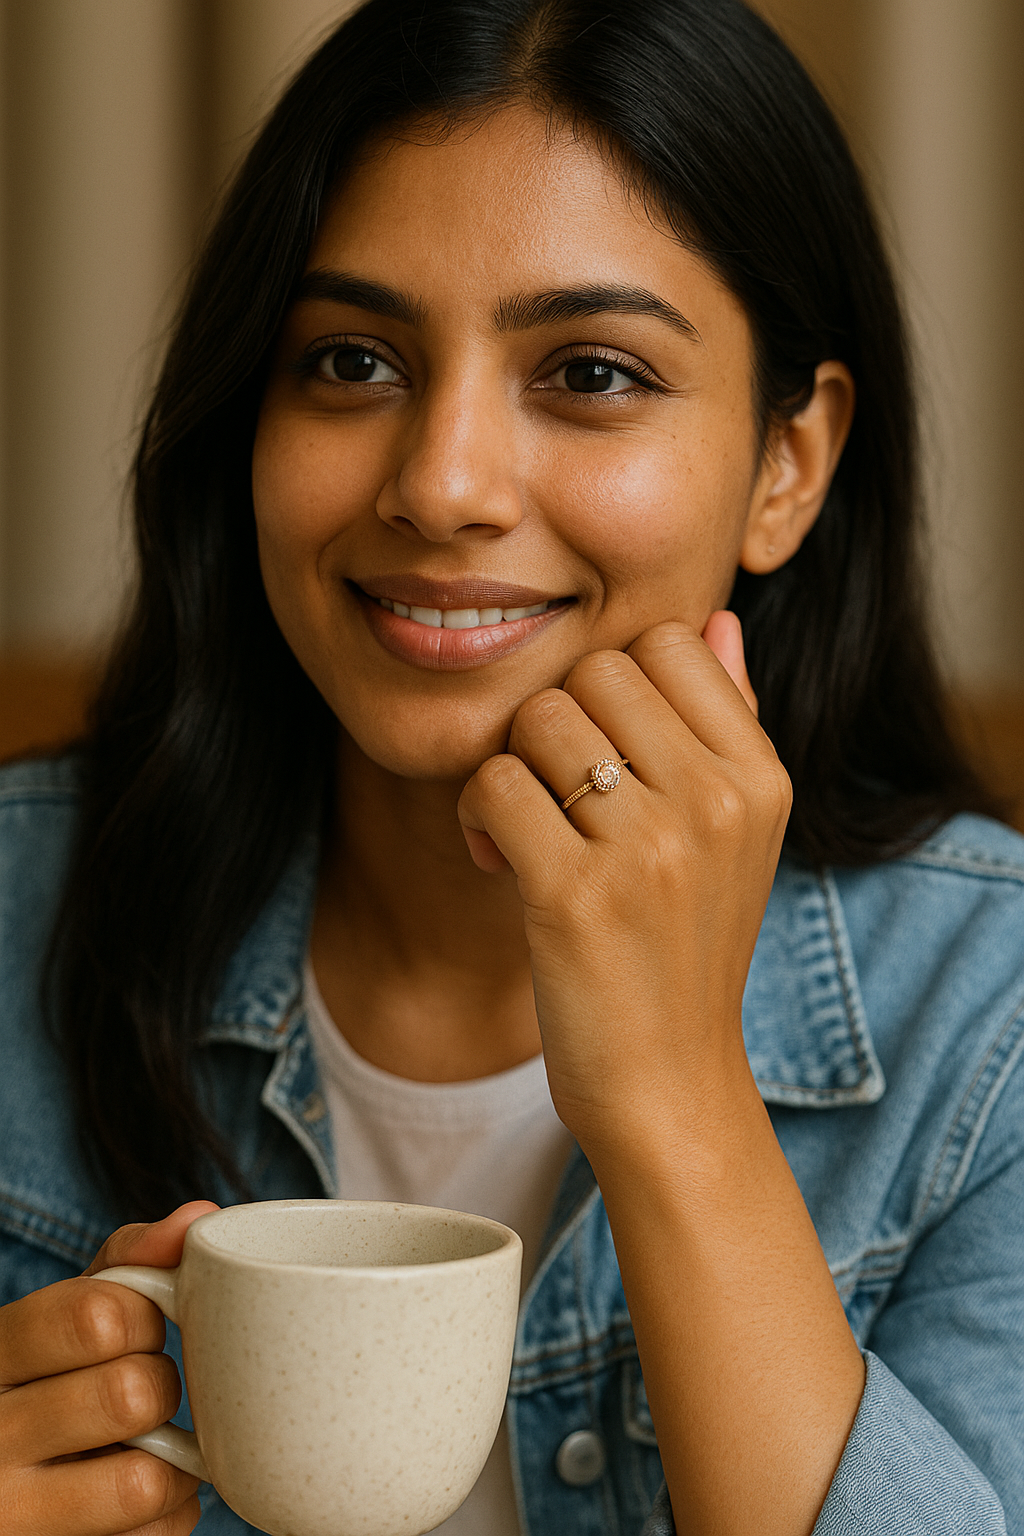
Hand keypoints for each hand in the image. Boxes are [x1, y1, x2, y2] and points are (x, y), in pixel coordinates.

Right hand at [0, 1202, 216, 1535]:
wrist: (3, 1483)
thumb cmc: (49, 1376)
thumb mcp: (63, 1313)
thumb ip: (125, 1262)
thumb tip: (198, 1220)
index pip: (96, 1316)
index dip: (143, 1315)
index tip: (134, 1327)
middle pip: (130, 1394)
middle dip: (159, 1384)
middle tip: (141, 1389)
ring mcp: (12, 1516)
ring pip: (144, 1480)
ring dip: (173, 1456)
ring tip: (146, 1443)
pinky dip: (169, 1512)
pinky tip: (137, 1494)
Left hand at [458, 613, 790, 1153]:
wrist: (668, 1083)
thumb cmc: (687, 947)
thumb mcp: (737, 834)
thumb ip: (729, 721)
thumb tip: (715, 618)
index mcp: (761, 777)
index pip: (669, 643)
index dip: (615, 687)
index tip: (606, 751)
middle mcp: (717, 802)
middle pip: (595, 671)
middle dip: (559, 724)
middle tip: (557, 794)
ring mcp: (651, 848)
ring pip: (539, 718)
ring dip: (512, 767)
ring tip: (525, 829)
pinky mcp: (576, 894)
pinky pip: (495, 783)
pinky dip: (478, 814)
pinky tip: (495, 860)